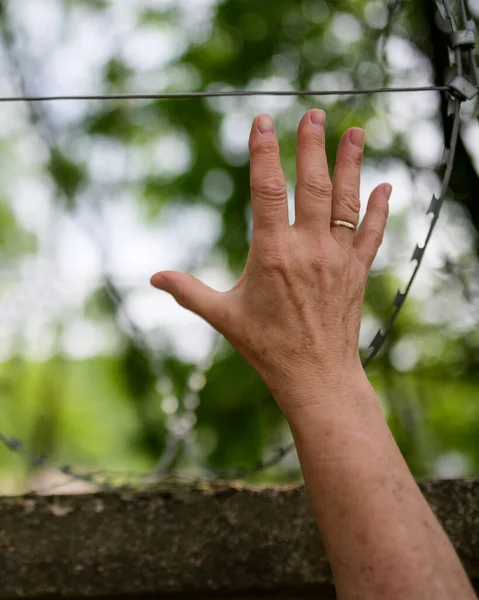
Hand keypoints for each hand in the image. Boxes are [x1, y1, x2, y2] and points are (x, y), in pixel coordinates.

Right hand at [151, 109, 390, 414]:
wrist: (315, 376)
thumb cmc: (266, 346)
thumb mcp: (222, 316)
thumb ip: (188, 291)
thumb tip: (152, 278)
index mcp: (272, 253)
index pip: (267, 190)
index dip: (264, 152)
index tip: (263, 121)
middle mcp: (308, 249)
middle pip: (312, 185)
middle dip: (311, 145)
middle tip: (313, 113)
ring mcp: (337, 258)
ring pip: (345, 201)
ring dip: (350, 164)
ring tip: (355, 131)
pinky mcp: (357, 272)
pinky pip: (371, 233)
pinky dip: (379, 208)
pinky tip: (385, 185)